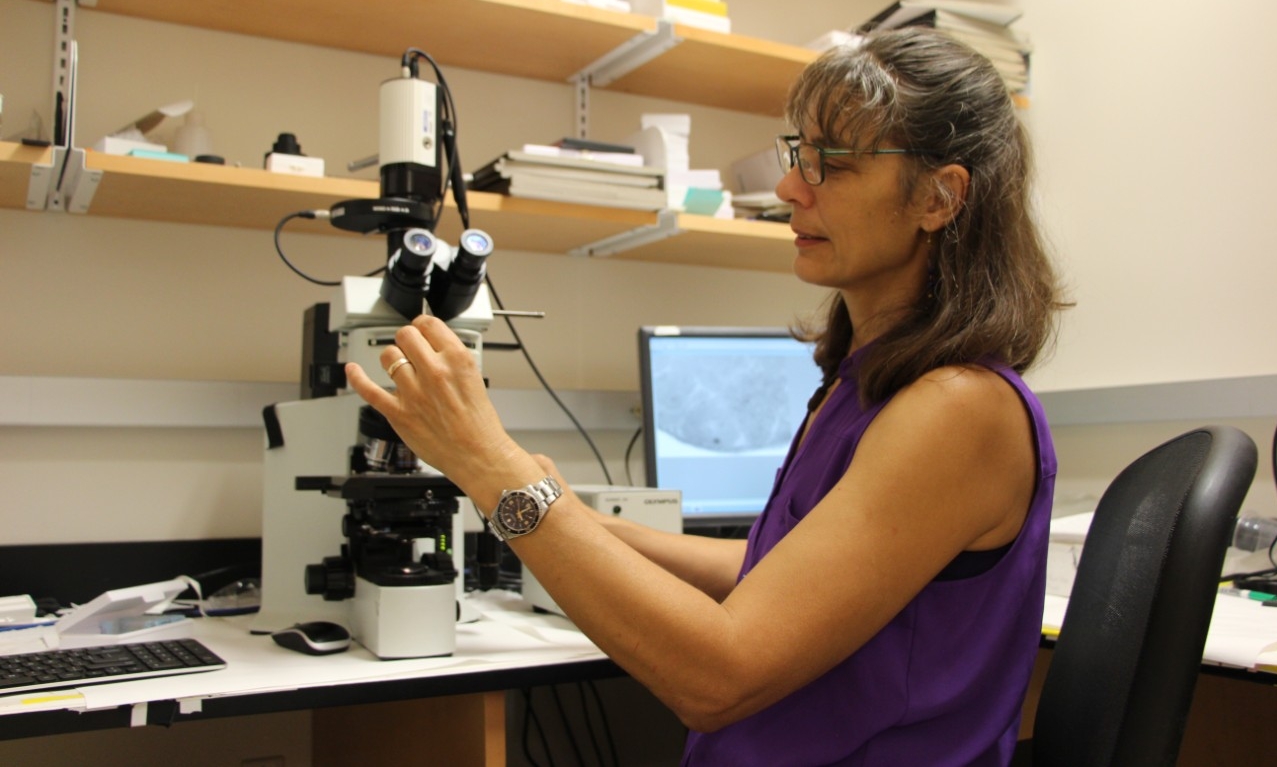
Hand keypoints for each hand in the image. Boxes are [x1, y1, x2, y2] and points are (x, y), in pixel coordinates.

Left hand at [344, 315, 530, 495]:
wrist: (477, 455)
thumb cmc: (479, 424)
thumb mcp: (475, 378)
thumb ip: (452, 360)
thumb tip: (433, 346)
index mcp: (457, 360)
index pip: (428, 324)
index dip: (422, 326)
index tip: (421, 331)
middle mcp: (434, 372)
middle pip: (405, 335)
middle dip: (407, 340)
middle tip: (410, 348)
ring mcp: (413, 392)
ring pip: (388, 356)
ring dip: (392, 358)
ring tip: (398, 366)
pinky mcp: (398, 412)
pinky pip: (369, 390)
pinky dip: (357, 377)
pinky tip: (353, 370)